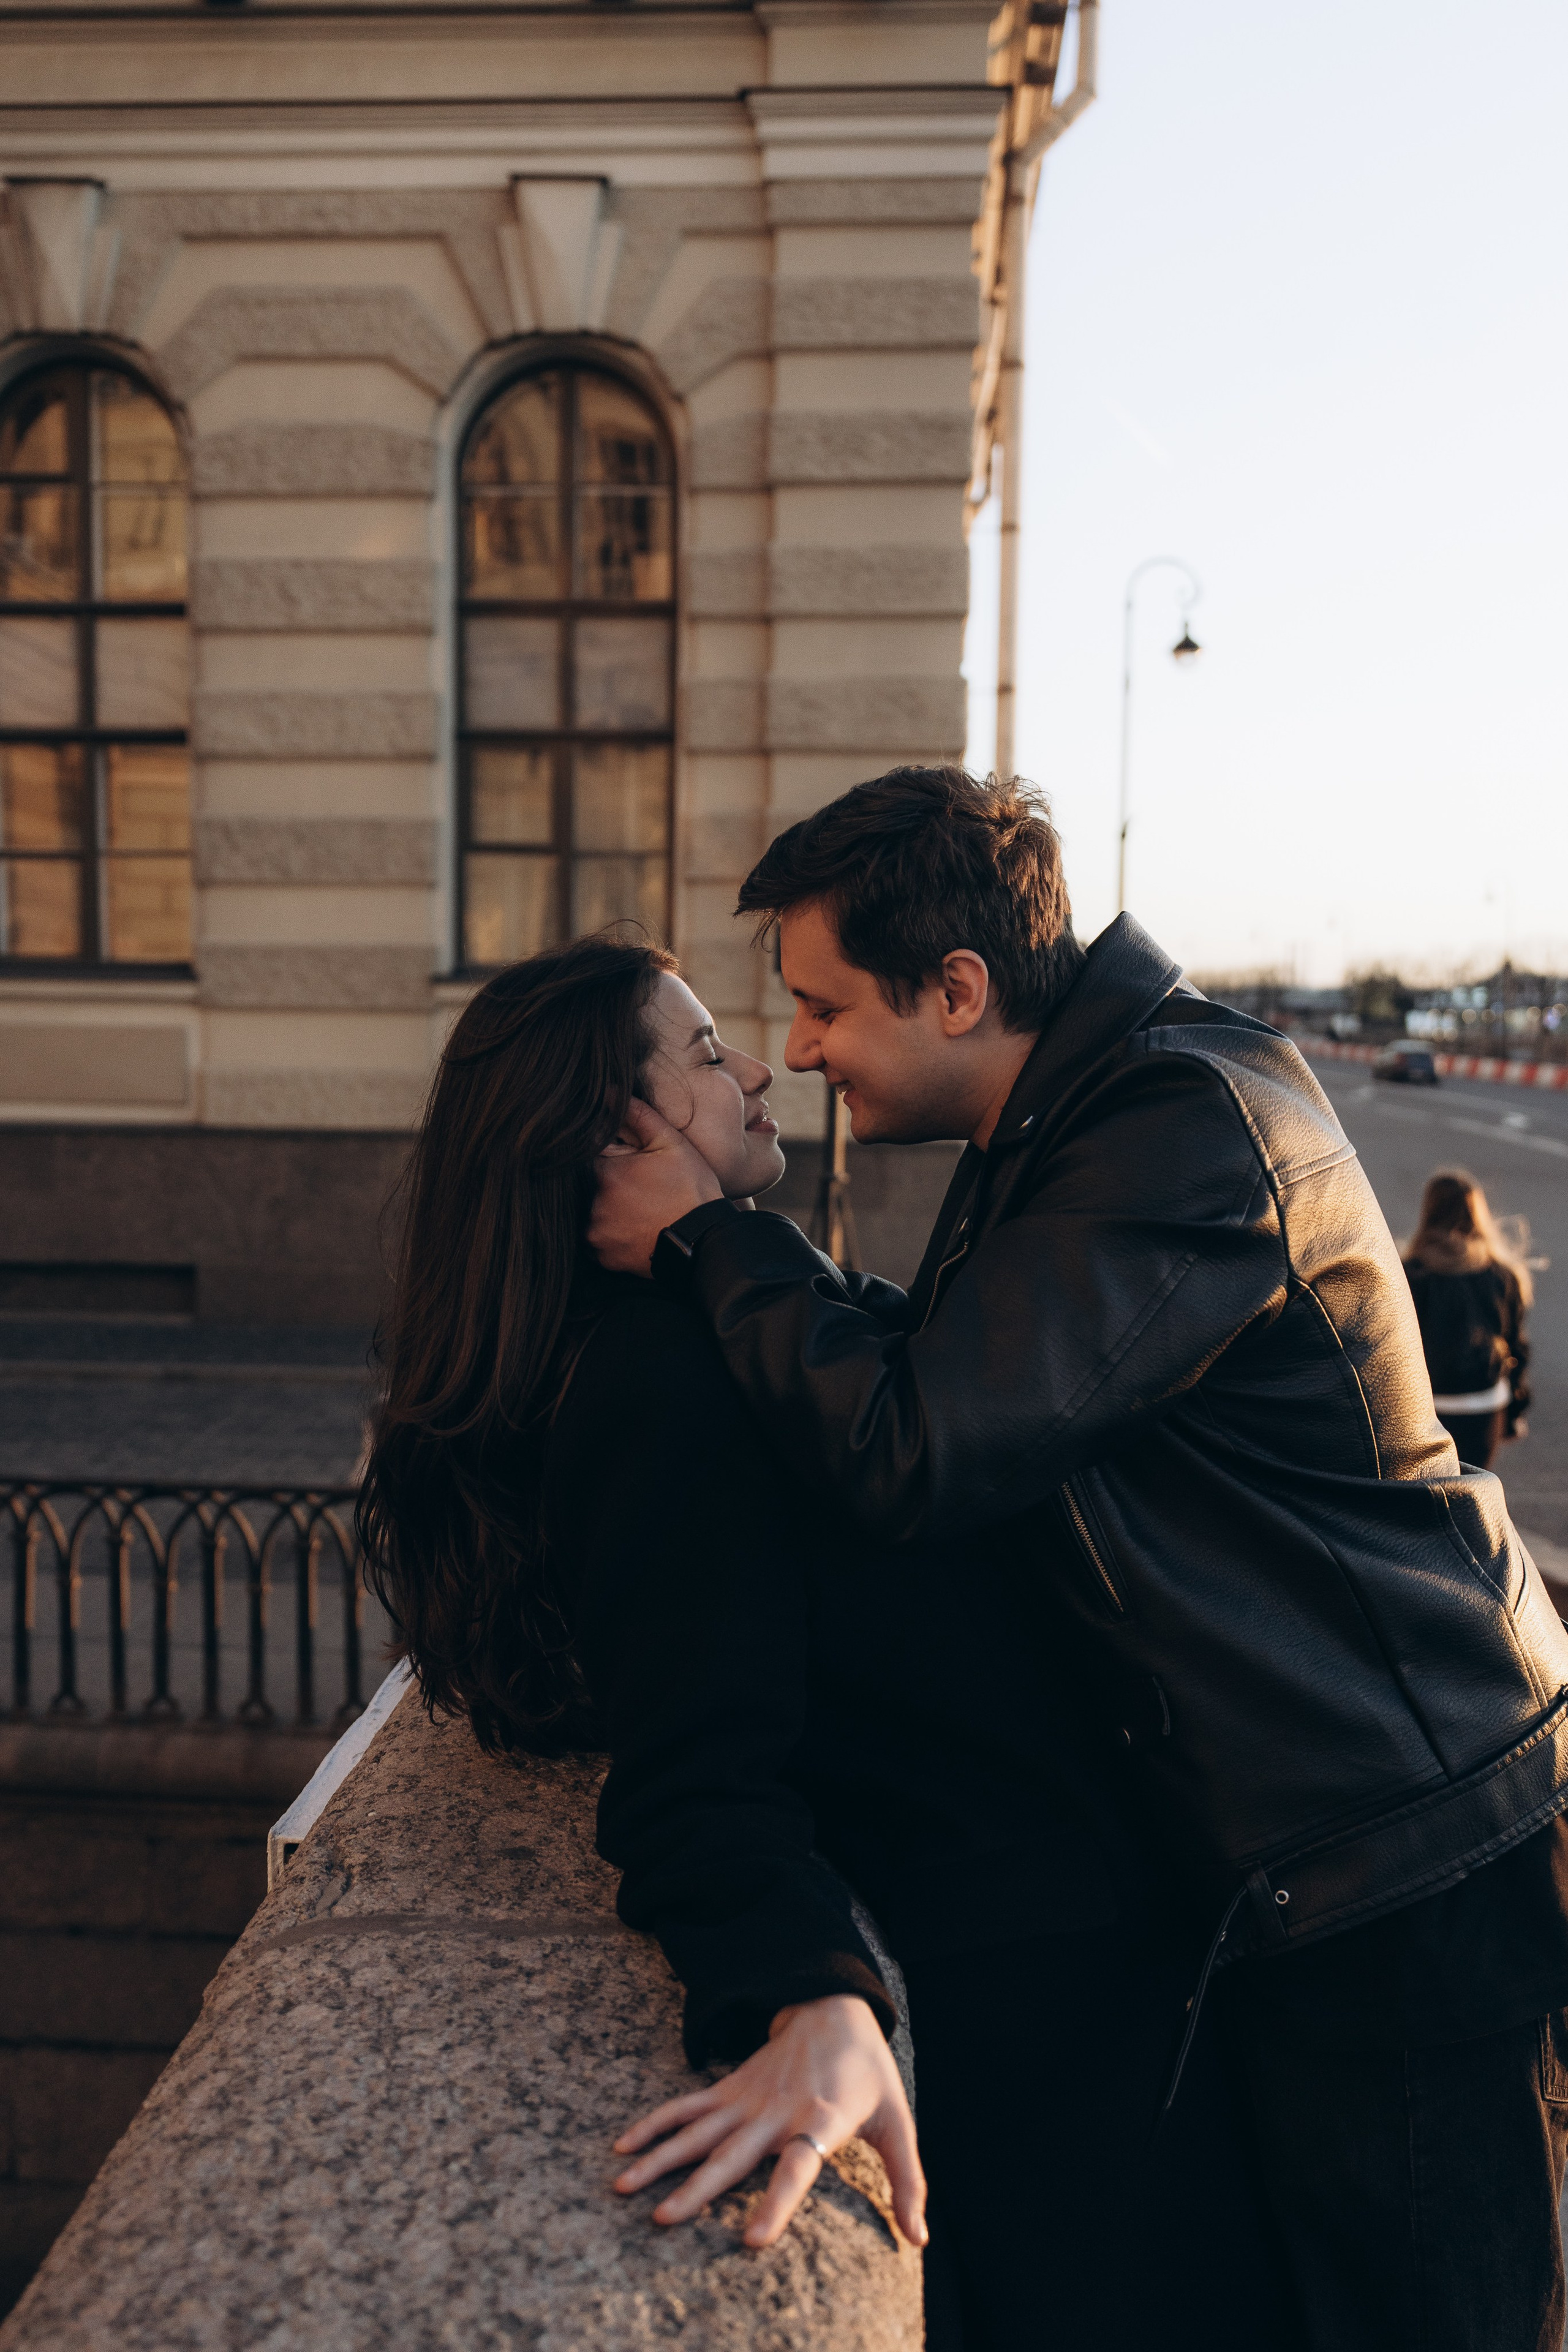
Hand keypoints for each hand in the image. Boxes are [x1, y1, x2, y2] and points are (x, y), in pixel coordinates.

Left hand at [590, 1096, 721, 1275]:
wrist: (705, 1241)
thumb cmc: (691, 1189)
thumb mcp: (670, 1143)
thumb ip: (637, 1115)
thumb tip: (608, 1093)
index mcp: (604, 1173)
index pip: (589, 1155)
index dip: (609, 1156)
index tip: (629, 1164)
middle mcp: (591, 1204)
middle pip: (586, 1184)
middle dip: (608, 1182)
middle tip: (639, 1189)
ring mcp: (595, 1233)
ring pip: (589, 1210)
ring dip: (606, 1207)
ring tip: (638, 1208)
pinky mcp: (602, 1256)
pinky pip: (596, 1239)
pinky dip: (609, 1231)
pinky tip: (633, 1227)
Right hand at [611, 1993, 925, 2250]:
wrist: (833, 2007)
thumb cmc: (869, 2072)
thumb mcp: (898, 2122)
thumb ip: (908, 2181)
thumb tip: (917, 2239)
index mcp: (819, 2123)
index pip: (796, 2168)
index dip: (776, 2203)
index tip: (752, 2240)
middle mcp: (776, 2113)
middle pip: (732, 2155)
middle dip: (697, 2188)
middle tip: (663, 2217)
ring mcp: (747, 2099)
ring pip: (697, 2132)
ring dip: (660, 2157)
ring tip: (623, 2185)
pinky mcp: (730, 2089)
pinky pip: (686, 2107)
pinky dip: (655, 2123)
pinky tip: (623, 2144)